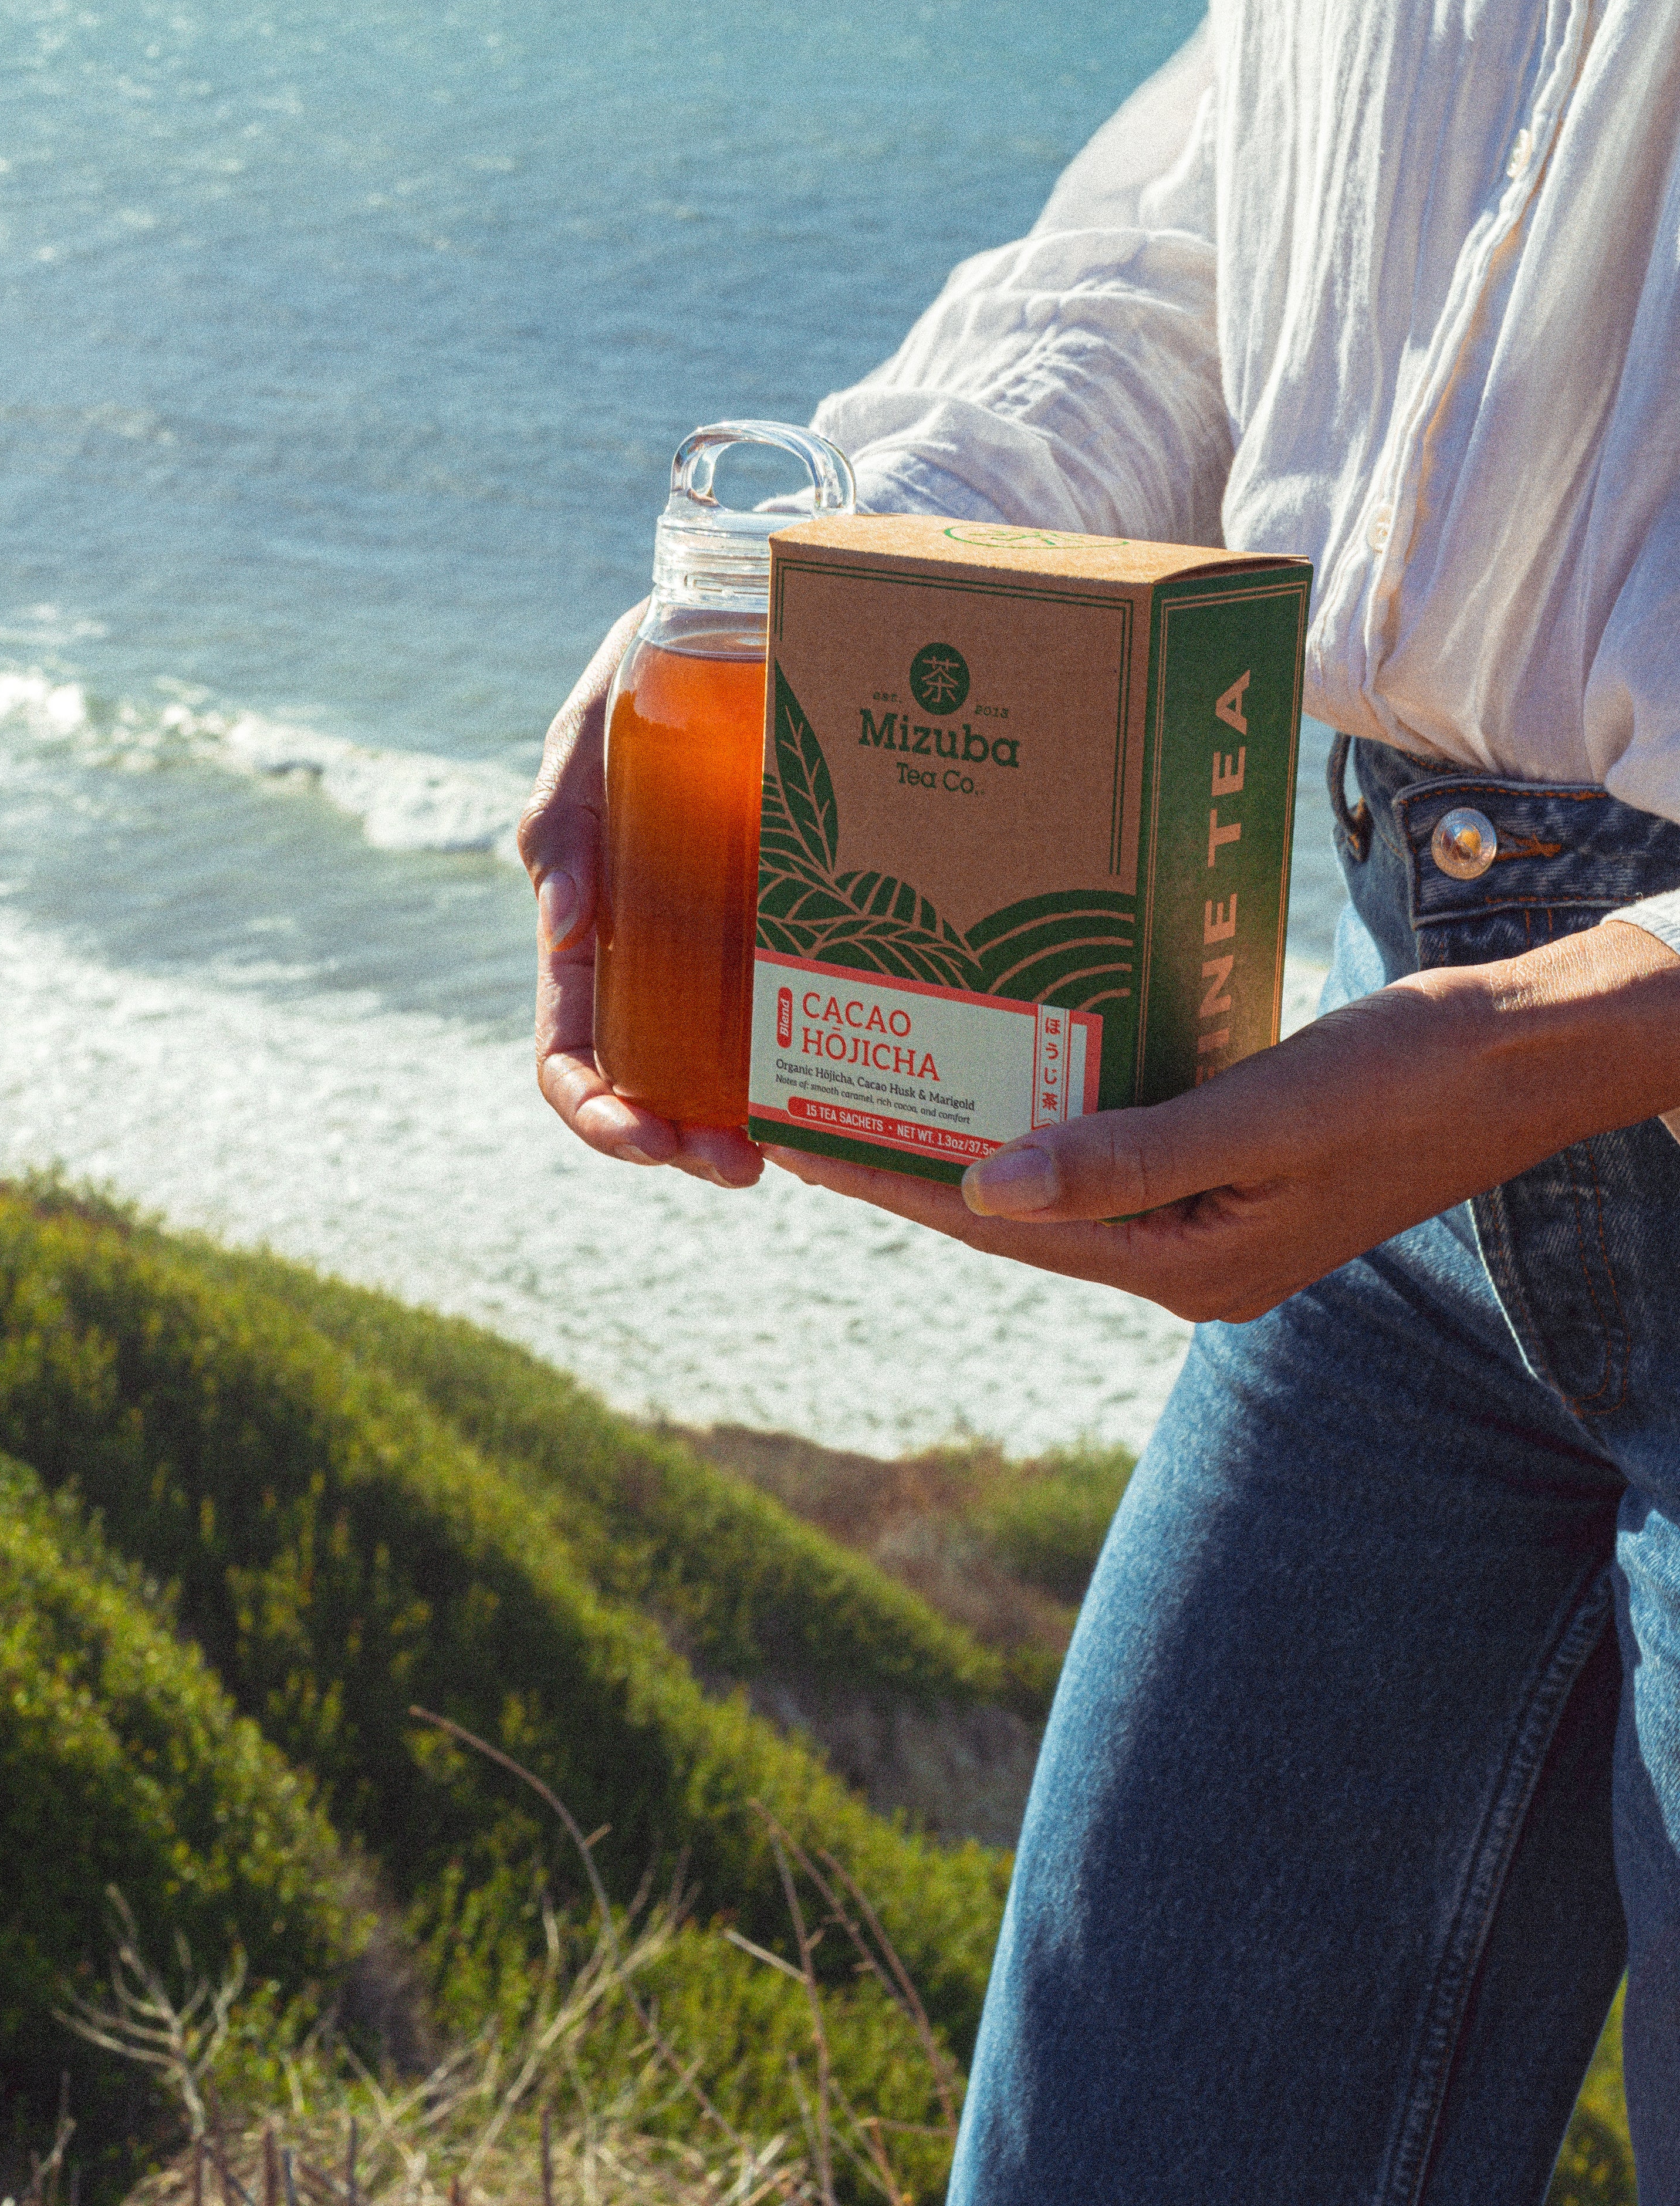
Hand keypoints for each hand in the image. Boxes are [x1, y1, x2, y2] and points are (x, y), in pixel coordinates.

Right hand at [516, 608, 763, 1188]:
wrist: (754, 616)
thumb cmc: (653, 671)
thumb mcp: (592, 730)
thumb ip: (561, 814)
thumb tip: (563, 924)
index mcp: (596, 925)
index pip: (571, 1046)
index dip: (592, 1108)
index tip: (640, 1139)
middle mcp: (661, 953)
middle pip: (649, 1082)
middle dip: (677, 1143)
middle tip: (738, 1167)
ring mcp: (729, 946)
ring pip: (722, 1067)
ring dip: (740, 1128)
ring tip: (785, 1154)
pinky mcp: (796, 922)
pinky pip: (798, 1010)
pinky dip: (810, 1064)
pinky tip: (853, 1087)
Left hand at [764, 919, 1679, 1320]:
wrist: (1527, 1060)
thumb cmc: (1408, 1079)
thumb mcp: (1266, 1116)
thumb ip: (1130, 1158)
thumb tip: (989, 1192)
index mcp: (1188, 1265)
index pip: (1002, 1227)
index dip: (893, 1180)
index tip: (797, 1139)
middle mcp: (1189, 1258)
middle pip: (1016, 1214)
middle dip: (914, 1162)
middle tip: (811, 1100)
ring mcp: (1213, 1220)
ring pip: (1058, 1181)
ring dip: (974, 1136)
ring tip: (880, 1080)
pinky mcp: (1234, 1173)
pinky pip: (1112, 1150)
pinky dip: (1049, 1115)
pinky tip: (1007, 1064)